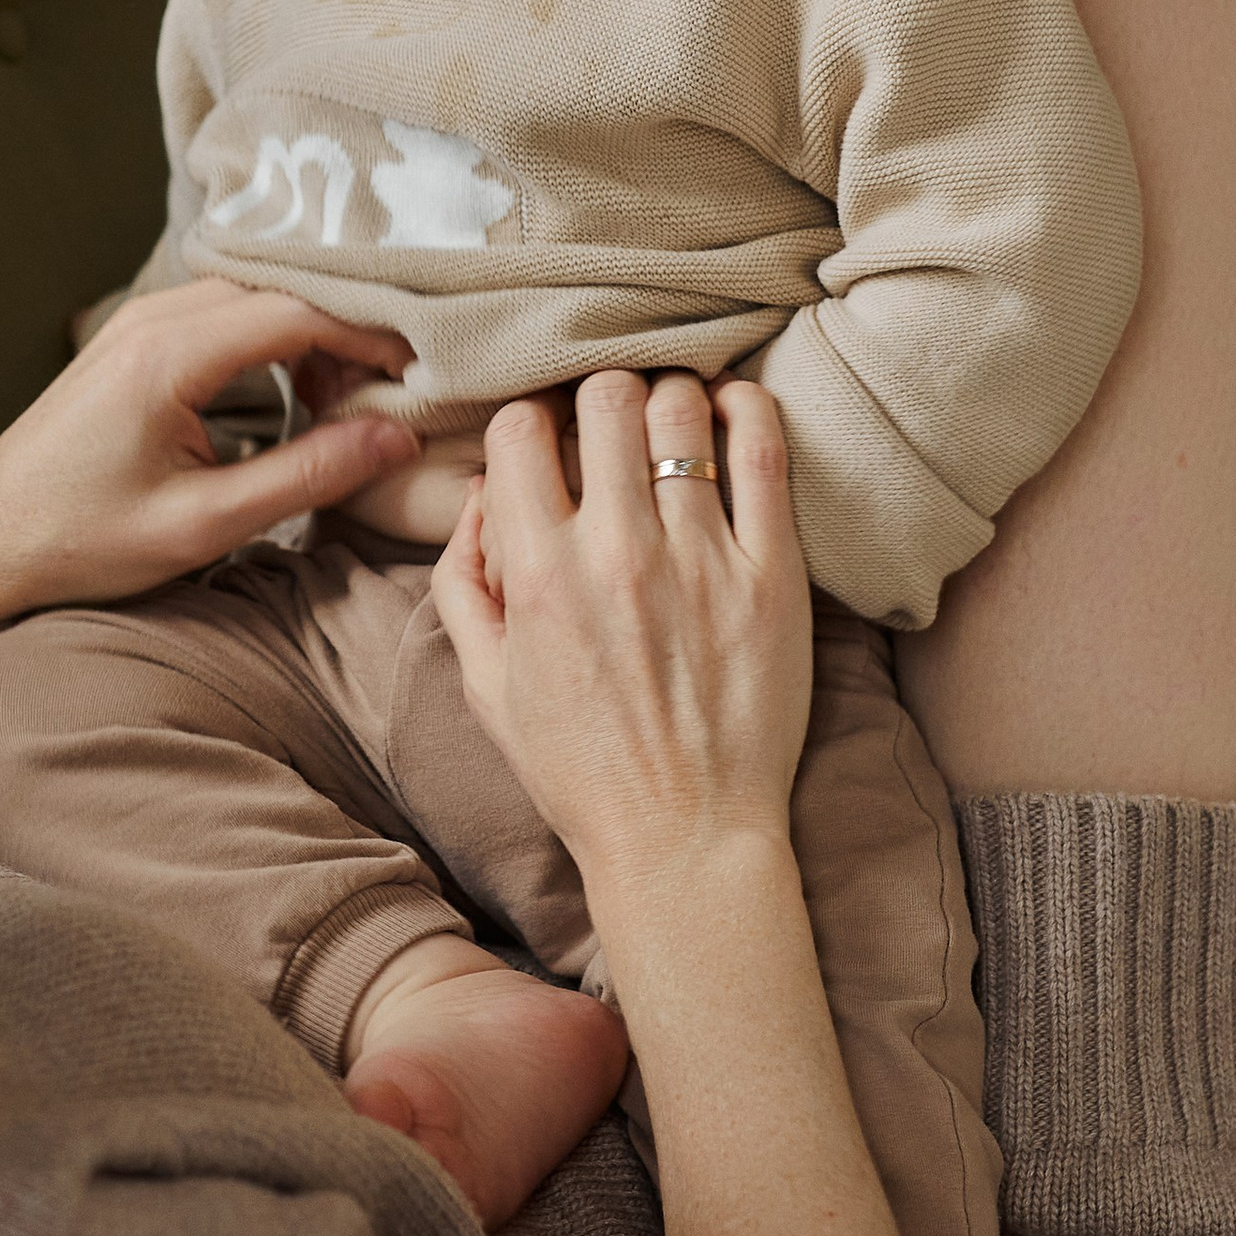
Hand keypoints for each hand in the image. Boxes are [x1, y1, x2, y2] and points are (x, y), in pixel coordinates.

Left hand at [0, 278, 416, 624]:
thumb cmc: (79, 544)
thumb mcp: (204, 523)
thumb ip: (307, 476)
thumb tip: (396, 437)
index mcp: (168, 353)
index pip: (301, 309)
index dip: (374, 335)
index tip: (424, 372)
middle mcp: (150, 318)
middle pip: (281, 289)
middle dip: (347, 329)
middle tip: (397, 386)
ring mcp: (134, 323)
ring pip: (253, 296)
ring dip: (308, 333)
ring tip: (351, 397)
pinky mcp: (129, 342)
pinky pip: (220, 314)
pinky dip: (270, 339)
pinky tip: (293, 391)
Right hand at [429, 370, 810, 881]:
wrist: (682, 838)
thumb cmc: (580, 770)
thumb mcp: (485, 685)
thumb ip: (462, 581)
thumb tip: (478, 492)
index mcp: (537, 577)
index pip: (519, 431)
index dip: (527, 424)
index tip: (546, 444)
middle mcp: (616, 554)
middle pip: (604, 397)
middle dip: (599, 398)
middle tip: (610, 429)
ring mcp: (700, 559)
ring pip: (681, 409)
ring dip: (668, 399)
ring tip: (671, 425)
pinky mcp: (773, 575)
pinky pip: (765, 450)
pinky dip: (747, 408)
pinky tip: (732, 412)